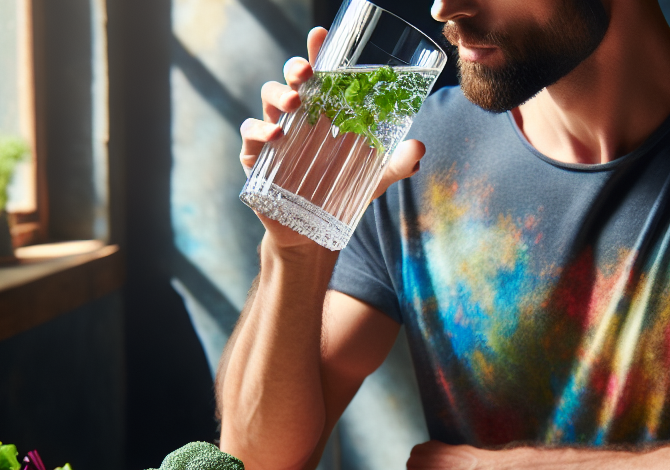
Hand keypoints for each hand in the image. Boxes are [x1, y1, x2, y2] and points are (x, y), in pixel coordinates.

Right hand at [239, 27, 425, 249]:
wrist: (312, 234)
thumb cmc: (340, 196)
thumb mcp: (373, 179)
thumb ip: (396, 164)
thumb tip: (419, 149)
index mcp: (323, 114)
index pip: (319, 76)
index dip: (317, 52)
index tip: (321, 34)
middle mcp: (296, 118)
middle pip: (290, 80)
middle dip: (296, 68)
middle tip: (308, 71)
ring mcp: (273, 136)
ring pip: (268, 100)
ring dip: (278, 95)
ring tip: (294, 102)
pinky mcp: (256, 159)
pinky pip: (250, 135)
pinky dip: (259, 131)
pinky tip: (276, 135)